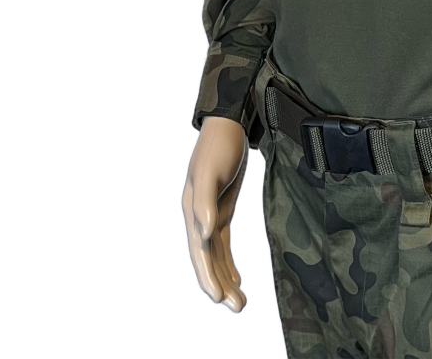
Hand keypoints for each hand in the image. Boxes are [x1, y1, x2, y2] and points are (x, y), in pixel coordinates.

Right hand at [182, 116, 248, 309]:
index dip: (209, 276)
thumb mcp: (210, 172)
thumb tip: (205, 233)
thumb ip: (205, 202)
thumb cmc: (219, 145)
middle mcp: (198, 217)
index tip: (221, 298)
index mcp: (191, 211)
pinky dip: (228, 262)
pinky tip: (237, 278)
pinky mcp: (222, 209)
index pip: (200, 252)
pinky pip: (223, 244)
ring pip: (216, 255)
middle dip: (219, 285)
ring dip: (226, 278)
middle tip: (238, 308)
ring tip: (240, 303)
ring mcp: (209, 214)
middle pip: (207, 259)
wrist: (229, 123)